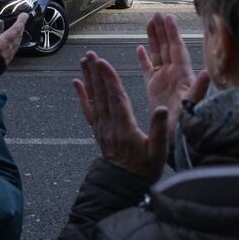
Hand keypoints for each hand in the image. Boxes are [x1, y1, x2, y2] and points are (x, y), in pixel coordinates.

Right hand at [0, 13, 28, 65]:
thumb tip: (0, 22)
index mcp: (3, 44)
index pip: (15, 30)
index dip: (21, 21)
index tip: (24, 15)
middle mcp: (7, 51)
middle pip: (18, 36)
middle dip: (20, 27)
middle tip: (22, 20)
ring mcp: (7, 57)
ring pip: (16, 43)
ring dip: (18, 35)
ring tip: (18, 30)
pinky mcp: (4, 62)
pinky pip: (13, 49)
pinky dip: (14, 43)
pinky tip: (11, 44)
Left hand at [73, 51, 167, 181]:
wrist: (126, 185)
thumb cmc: (145, 169)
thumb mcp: (158, 153)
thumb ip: (159, 130)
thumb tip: (161, 110)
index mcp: (124, 127)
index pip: (115, 98)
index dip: (109, 79)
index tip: (103, 62)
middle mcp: (109, 125)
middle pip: (101, 94)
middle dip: (95, 72)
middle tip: (90, 54)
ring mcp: (101, 127)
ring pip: (93, 98)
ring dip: (88, 78)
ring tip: (84, 60)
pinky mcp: (98, 130)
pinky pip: (88, 110)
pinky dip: (81, 95)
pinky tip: (77, 82)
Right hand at [136, 13, 207, 141]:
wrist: (179, 137)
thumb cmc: (188, 122)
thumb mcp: (194, 104)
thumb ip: (199, 89)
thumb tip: (206, 73)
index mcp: (182, 74)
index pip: (177, 48)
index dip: (172, 33)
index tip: (168, 18)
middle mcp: (173, 74)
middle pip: (167, 47)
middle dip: (162, 30)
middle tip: (156, 14)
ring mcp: (163, 80)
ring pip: (157, 54)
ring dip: (154, 39)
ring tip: (149, 23)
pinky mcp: (153, 89)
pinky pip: (147, 69)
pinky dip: (143, 59)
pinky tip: (139, 49)